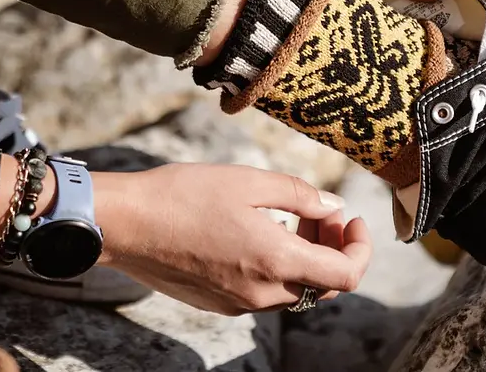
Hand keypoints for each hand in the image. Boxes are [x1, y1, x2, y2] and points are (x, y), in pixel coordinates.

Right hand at [95, 163, 371, 315]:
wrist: (125, 224)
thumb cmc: (184, 195)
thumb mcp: (250, 182)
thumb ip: (300, 196)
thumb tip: (333, 208)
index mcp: (276, 261)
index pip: (347, 275)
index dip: (360, 248)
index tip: (352, 219)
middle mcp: (262, 293)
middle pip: (324, 283)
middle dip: (332, 246)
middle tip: (320, 211)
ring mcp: (239, 303)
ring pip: (295, 289)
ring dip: (305, 257)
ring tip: (290, 218)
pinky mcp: (219, 304)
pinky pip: (265, 292)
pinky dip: (278, 267)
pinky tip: (261, 234)